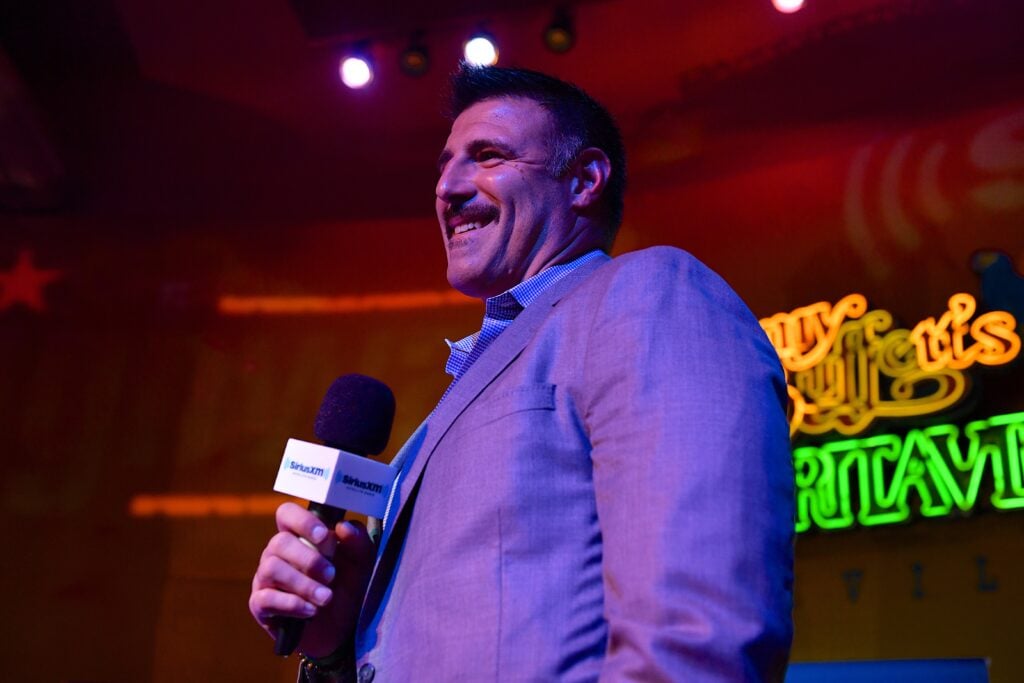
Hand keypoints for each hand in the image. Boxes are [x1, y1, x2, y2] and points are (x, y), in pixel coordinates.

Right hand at [249, 502, 375, 656]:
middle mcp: (277, 553)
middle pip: (279, 542)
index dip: (302, 521)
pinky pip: (265, 598)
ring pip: (272, 568)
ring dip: (303, 584)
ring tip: (326, 598)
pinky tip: (311, 611)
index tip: (324, 536)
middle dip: (309, 560)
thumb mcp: (361, 565)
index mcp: (299, 536)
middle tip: (331, 575)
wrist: (340, 629)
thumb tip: (342, 526)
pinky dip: (292, 604)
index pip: (286, 513)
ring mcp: (265, 578)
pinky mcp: (260, 604)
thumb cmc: (346, 587)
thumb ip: (358, 542)